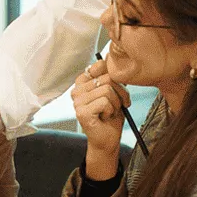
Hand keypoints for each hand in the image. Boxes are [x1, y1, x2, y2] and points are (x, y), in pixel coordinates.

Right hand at [73, 59, 128, 178]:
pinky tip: (105, 117)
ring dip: (116, 104)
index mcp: (82, 82)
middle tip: (118, 105)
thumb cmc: (111, 116)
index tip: (116, 91)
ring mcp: (77, 101)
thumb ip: (112, 76)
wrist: (108, 140)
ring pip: (107, 90)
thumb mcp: (114, 92)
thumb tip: (113, 56)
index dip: (115, 78)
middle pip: (108, 78)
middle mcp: (76, 90)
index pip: (101, 66)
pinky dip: (111, 111)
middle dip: (120, 93)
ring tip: (111, 112)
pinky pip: (105, 102)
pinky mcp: (81, 112)